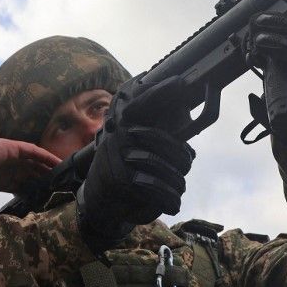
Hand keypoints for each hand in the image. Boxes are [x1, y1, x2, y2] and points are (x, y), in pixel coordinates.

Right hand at [0, 139, 59, 224]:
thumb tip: (0, 237)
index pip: (17, 185)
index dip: (31, 189)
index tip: (45, 197)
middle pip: (27, 171)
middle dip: (42, 177)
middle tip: (59, 186)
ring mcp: (3, 156)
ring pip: (31, 160)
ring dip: (46, 166)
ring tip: (63, 173)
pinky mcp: (6, 147)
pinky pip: (31, 150)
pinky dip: (44, 155)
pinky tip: (57, 162)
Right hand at [77, 76, 195, 250]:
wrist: (100, 200)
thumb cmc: (127, 170)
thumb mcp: (138, 147)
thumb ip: (158, 132)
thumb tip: (186, 118)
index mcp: (126, 124)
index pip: (144, 103)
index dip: (161, 92)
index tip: (180, 82)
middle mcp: (121, 136)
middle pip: (169, 144)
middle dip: (183, 160)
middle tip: (185, 166)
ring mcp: (121, 157)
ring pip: (168, 169)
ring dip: (178, 184)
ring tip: (178, 189)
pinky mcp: (123, 180)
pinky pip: (159, 188)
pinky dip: (171, 200)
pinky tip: (173, 204)